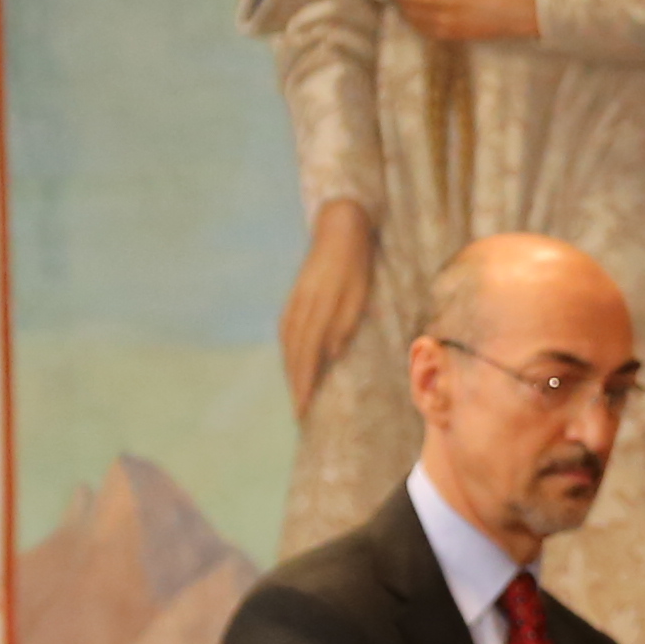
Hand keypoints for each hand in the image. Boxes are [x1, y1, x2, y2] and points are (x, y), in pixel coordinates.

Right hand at [279, 197, 380, 412]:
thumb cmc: (357, 266)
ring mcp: (294, 304)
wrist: (338, 231)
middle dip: (296, 386)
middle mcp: (300, 311)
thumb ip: (342, 326)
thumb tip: (328, 355)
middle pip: (294, 357)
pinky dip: (288, 352)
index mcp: (317, 313)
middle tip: (299, 412)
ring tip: (296, 393)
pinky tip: (292, 361)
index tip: (304, 410)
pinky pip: (286, 332)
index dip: (304, 386)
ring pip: (288, 346)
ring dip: (291, 372)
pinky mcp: (294, 298)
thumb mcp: (358, 296)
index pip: (307, 358)